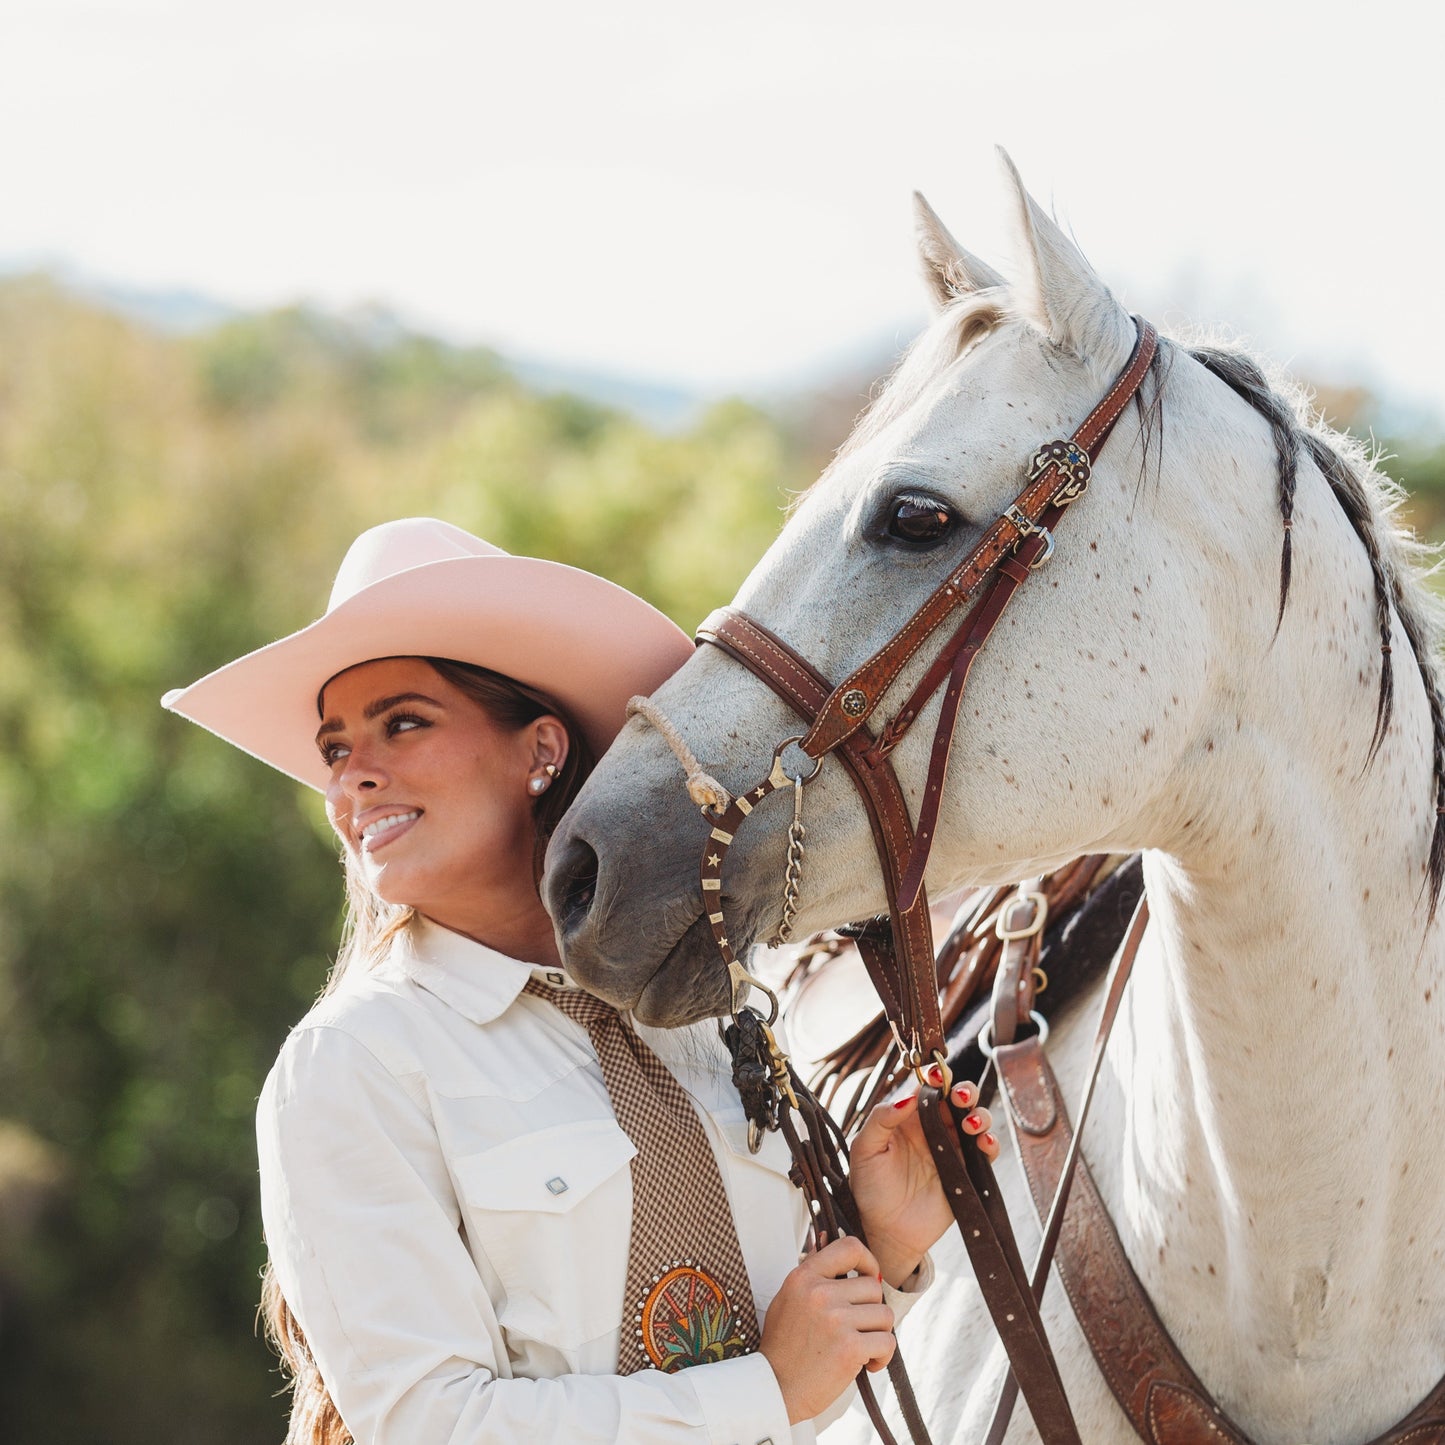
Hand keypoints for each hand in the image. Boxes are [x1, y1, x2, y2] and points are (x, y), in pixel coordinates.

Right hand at [759, 1235, 895, 1423]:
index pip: (849, 1247)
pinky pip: (887, 1342)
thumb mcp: (788, 1298)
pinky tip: (867, 1364)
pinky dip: (882, 1355)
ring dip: (878, 1334)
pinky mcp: (849, 1347)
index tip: (870, 1277)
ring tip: (861, 1347)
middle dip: (871, 1310)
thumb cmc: (783, 1346)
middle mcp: (819, 1292)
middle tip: (858, 1329)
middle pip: (873, 1287)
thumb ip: (811, 1271)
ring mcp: (835, 1319)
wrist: (775, 1389)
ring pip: (884, 1315)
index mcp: (804, 1277)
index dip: (868, 1261)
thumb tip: (826, 1237)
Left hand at [849, 1074, 998, 1287]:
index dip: (935, 1077)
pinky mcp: (966, 1172)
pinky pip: (985, 1153)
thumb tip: (907, 1097)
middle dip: (964, 1090)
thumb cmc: (869, 1188)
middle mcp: (932, 1129)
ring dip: (979, 1115)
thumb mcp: (864, 1149)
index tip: (937, 1074)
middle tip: (960, 1096)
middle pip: (956, 1099)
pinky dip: (990, 1144)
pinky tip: (983, 1144)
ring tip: (970, 1123)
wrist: (885, 1231)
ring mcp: (951, 1149)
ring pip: (975, 1121)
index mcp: (907, 1118)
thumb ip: (881, 1119)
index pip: (926, 1088)